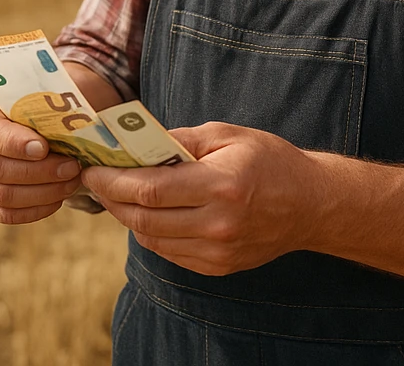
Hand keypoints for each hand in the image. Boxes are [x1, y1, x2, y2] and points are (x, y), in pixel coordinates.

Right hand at [0, 80, 83, 223]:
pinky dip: (32, 209)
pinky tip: (58, 199)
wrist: (36, 105)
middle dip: (38, 171)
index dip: (14, 143)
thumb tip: (71, 123)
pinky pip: (1, 212)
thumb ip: (52, 98)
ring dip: (40, 193)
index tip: (45, 148)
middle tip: (72, 167)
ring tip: (70, 182)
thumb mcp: (47, 83)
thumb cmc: (43, 90)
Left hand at [81, 122, 316, 274]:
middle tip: (96, 180)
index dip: (114, 181)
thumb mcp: (227, 135)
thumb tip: (138, 143)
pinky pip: (170, 252)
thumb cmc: (269, 160)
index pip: (151, 190)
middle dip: (112, 198)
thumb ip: (181, 140)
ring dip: (128, 216)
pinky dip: (151, 232)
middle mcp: (217, 225)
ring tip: (118, 193)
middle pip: (144, 218)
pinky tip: (148, 211)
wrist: (310, 204)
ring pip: (152, 239)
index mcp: (220, 185)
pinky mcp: (218, 267)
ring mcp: (217, 252)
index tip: (93, 169)